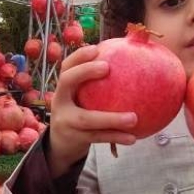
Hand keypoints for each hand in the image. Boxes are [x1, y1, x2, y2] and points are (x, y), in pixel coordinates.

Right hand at [47, 45, 137, 177]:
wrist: (60, 145)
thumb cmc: (80, 114)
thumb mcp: (81, 99)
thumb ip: (98, 86)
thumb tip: (131, 62)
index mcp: (63, 89)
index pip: (66, 66)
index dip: (79, 56)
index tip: (97, 48)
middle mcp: (59, 102)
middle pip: (66, 81)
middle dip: (84, 71)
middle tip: (107, 67)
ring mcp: (65, 122)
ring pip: (87, 119)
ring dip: (112, 119)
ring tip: (134, 118)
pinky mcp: (74, 139)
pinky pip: (98, 137)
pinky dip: (116, 137)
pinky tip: (133, 137)